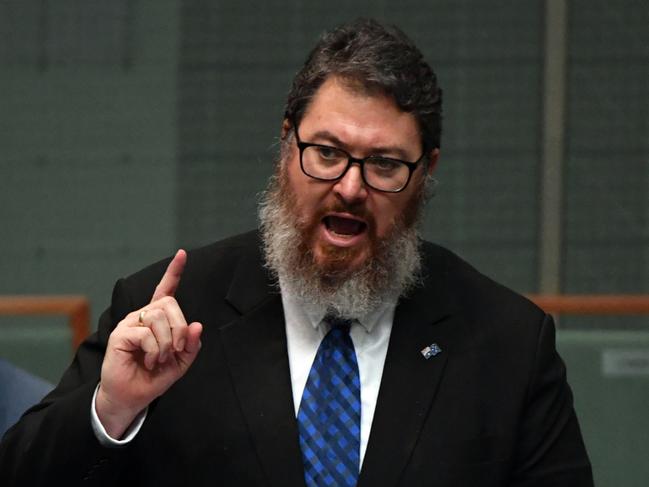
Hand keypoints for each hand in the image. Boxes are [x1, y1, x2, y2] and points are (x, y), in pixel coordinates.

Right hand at [96, 250, 202, 437]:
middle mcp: (142, 316)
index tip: (182, 253)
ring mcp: (130, 323)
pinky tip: (149, 361)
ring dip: (167, 344)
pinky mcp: (120, 335)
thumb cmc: (153, 377)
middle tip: (176, 350)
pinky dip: (155, 351)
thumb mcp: (181, 362)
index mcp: (158, 319)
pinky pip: (146, 334)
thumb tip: (197, 325)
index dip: (174, 271)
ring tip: (159, 359)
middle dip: (180, 329)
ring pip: (159, 318)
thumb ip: (191, 345)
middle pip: (169, 304)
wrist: (132, 397)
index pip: (166, 290)